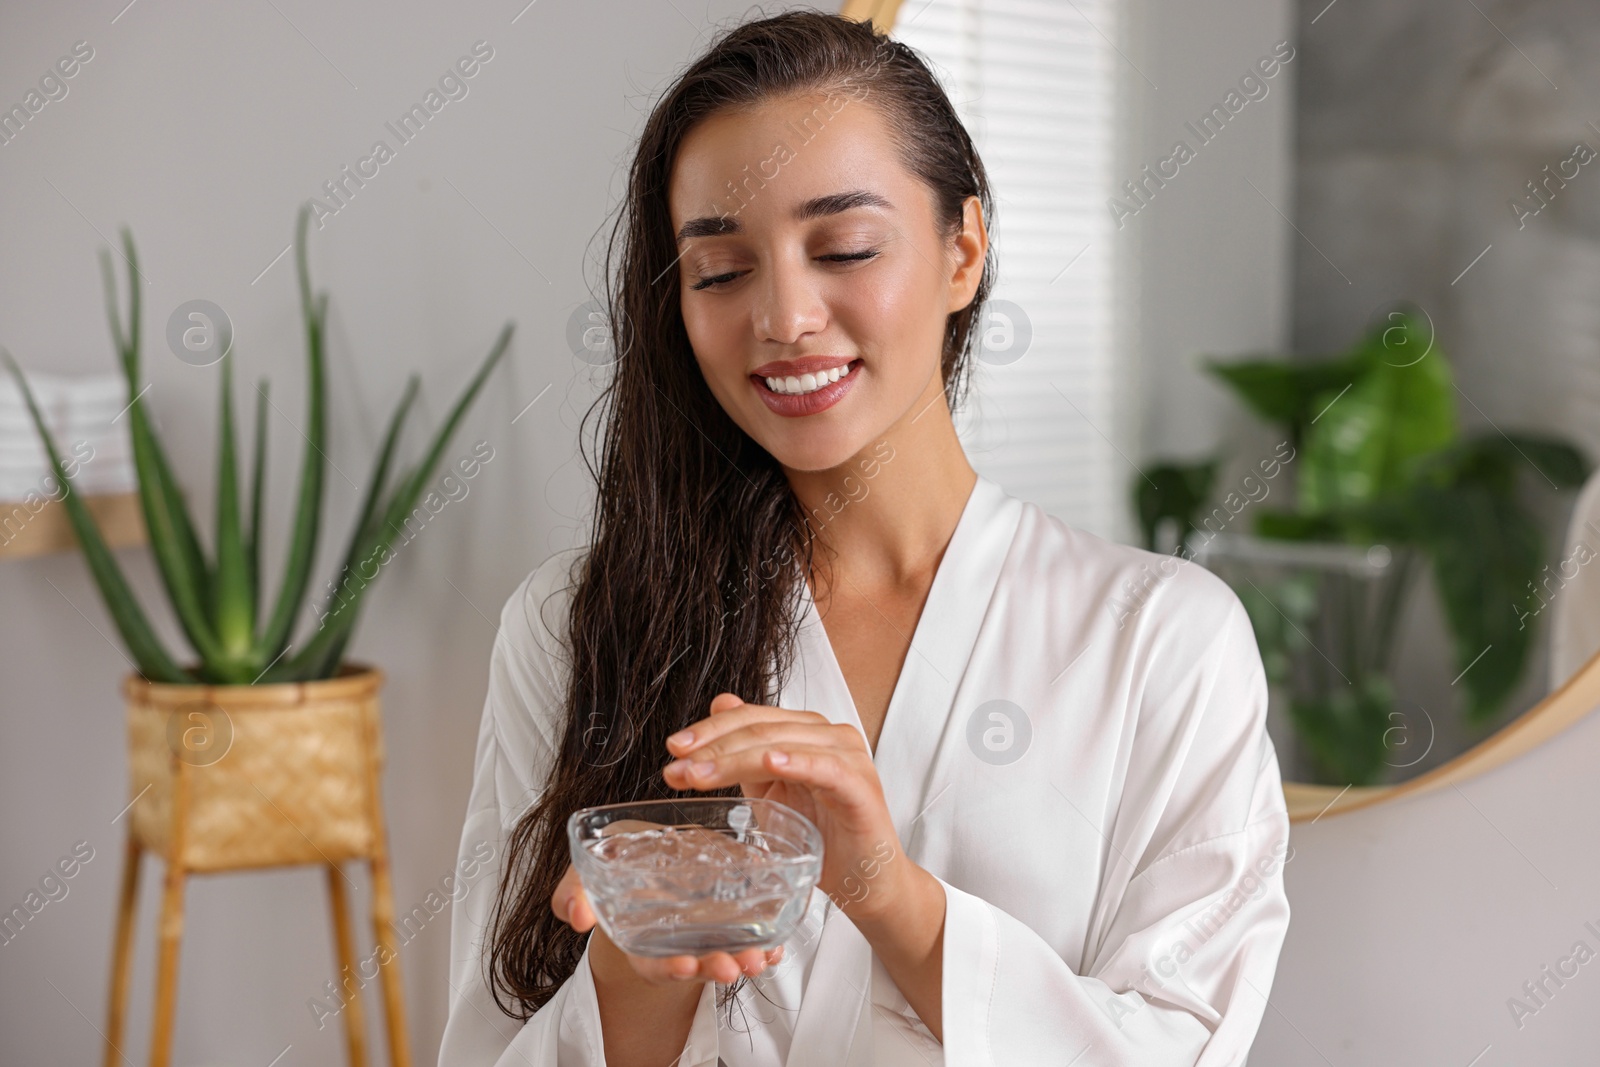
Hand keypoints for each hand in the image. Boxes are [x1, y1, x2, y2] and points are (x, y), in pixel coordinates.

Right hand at [550, 861, 782, 984]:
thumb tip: (576, 913)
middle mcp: (676, 942)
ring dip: (746, 958)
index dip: (667, 968)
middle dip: (715, 968)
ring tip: (762, 956)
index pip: (652, 962)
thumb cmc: (618, 863)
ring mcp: (704, 931)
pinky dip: (767, 941)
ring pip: (726, 952)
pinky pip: (750, 933)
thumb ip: (575, 893)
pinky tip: (778, 942)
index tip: (684, 966)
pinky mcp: (729, 914)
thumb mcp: (587, 875)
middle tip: (732, 965)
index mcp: (640, 938)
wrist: (644, 852)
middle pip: (696, 964)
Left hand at [662, 693, 905, 918]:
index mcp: (807, 731)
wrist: (863, 881)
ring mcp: (849, 757)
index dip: (710, 730)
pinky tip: (771, 764)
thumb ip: (745, 753)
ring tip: (700, 776)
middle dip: (713, 748)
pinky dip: (796, 762)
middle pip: (762, 728)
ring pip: (783, 745)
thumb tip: (719, 704)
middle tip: (678, 768)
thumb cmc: (822, 836)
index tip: (674, 749)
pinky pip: (825, 767)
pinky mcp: (861, 787)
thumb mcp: (770, 790)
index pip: (751, 717)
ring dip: (736, 759)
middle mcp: (830, 735)